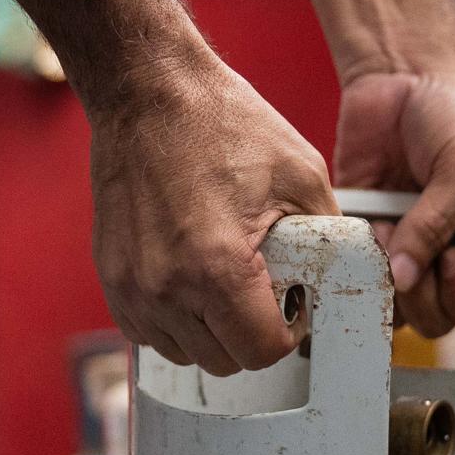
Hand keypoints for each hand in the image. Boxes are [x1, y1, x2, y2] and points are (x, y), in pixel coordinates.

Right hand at [89, 54, 336, 374]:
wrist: (147, 92)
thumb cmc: (223, 124)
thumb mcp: (302, 175)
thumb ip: (327, 240)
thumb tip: (341, 282)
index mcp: (219, 268)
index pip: (263, 352)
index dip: (288, 335)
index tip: (292, 307)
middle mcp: (168, 288)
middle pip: (225, 361)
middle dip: (251, 334)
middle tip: (263, 291)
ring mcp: (133, 288)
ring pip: (185, 353)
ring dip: (211, 331)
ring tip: (226, 282)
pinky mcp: (112, 279)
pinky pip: (150, 333)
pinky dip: (175, 320)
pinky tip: (192, 279)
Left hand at [333, 66, 454, 336]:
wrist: (403, 72)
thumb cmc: (453, 114)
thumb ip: (440, 222)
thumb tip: (405, 278)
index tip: (454, 261)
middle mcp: (447, 257)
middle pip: (440, 319)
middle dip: (426, 294)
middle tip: (414, 246)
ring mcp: (402, 251)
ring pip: (397, 309)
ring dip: (389, 283)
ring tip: (385, 230)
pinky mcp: (361, 237)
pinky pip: (355, 276)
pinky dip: (353, 268)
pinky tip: (360, 233)